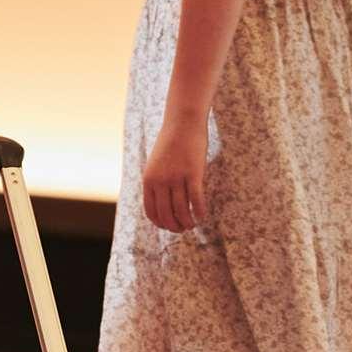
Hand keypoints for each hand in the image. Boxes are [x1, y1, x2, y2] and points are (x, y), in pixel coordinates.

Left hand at [139, 103, 211, 234]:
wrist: (182, 122)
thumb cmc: (171, 142)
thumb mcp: (155, 163)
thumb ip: (156, 182)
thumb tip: (163, 203)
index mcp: (148, 180)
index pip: (151, 211)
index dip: (160, 223)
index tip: (168, 227)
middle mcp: (160, 181)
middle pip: (166, 214)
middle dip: (174, 226)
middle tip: (182, 229)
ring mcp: (176, 178)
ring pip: (182, 210)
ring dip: (188, 222)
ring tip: (192, 225)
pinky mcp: (193, 174)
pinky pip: (196, 200)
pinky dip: (200, 212)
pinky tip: (202, 216)